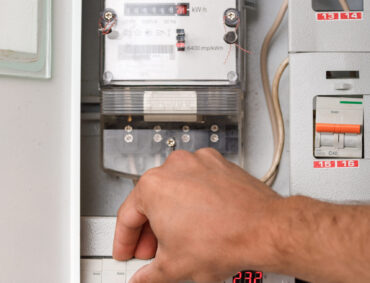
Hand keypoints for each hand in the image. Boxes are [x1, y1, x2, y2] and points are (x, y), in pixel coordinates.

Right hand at [113, 148, 281, 282]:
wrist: (265, 228)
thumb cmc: (225, 239)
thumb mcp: (174, 267)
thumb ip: (149, 276)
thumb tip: (142, 280)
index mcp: (153, 186)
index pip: (126, 217)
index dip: (124, 240)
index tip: (127, 251)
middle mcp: (173, 167)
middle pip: (150, 202)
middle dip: (149, 231)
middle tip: (152, 251)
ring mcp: (198, 162)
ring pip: (174, 190)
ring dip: (171, 213)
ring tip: (179, 236)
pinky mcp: (217, 163)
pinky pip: (197, 182)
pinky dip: (193, 199)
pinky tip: (199, 218)